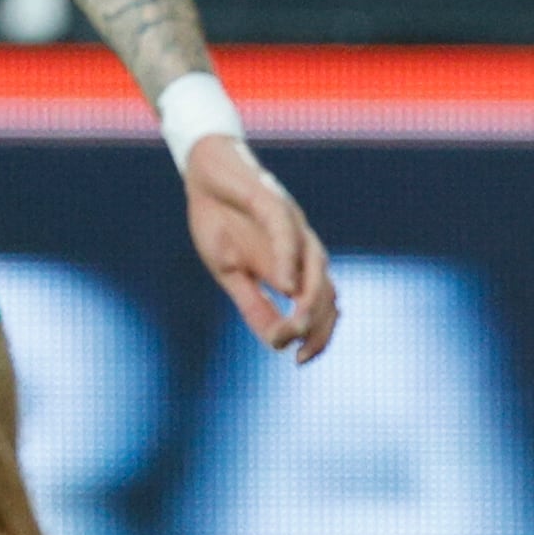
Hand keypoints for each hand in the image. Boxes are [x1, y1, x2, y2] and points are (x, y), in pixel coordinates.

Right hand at [184, 136, 336, 360]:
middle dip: (319, 327)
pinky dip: (289, 262)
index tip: (297, 359)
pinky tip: (283, 285)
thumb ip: (253, 303)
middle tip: (299, 351)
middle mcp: (301, 250)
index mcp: (291, 270)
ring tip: (298, 324)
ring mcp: (291, 227)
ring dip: (312, 300)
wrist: (204, 174)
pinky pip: (288, 235)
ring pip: (318, 268)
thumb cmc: (219, 222)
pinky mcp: (273, 203)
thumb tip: (276, 341)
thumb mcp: (230, 273)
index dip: (316, 337)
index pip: (321, 309)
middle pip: (328, 294)